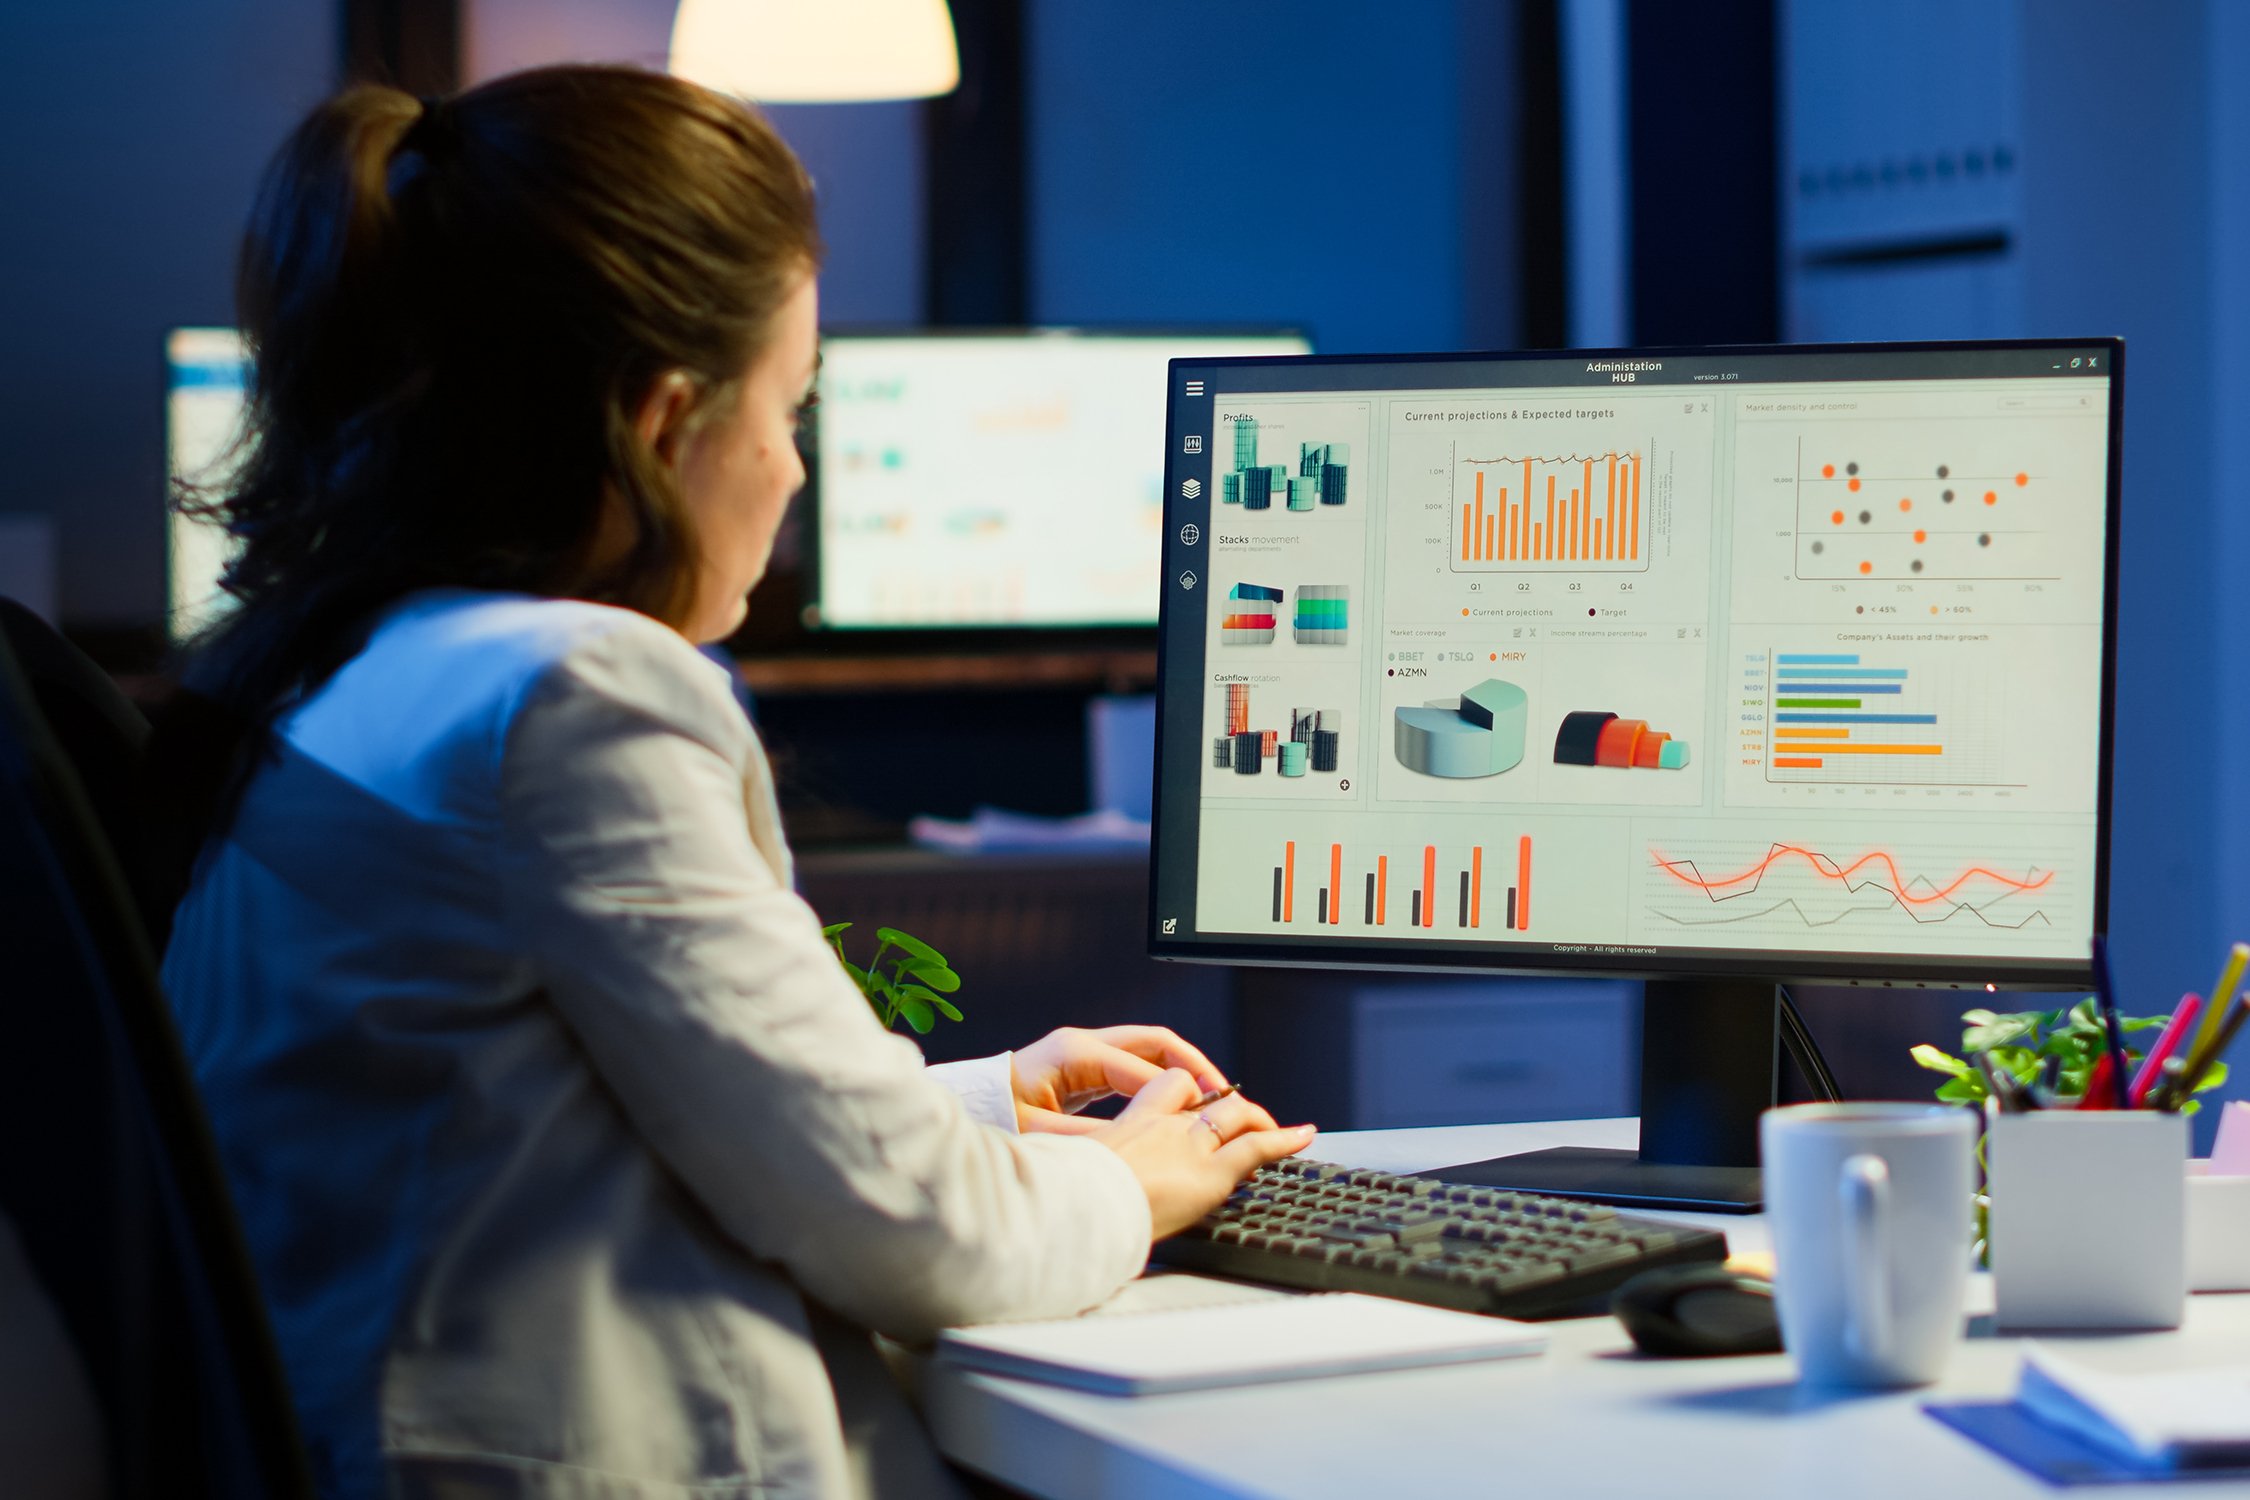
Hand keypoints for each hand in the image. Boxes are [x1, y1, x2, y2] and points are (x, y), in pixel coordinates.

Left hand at [1010, 1025, 1277, 1136]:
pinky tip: (1178, 1105)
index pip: (1142, 1067)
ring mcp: (1087, 1051)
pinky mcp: (1087, 1067)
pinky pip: (1137, 1065)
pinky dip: (1163, 1079)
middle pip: (1155, 1043)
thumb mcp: (1039, 1134)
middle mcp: (1084, 1043)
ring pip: (1150, 1051)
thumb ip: (1089, 1138)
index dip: (1178, 1091)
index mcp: (1074, 1052)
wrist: (970, 1107)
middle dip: (1194, 1066)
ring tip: (1210, 1100)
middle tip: (1222, 1096)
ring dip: (1183, 1071)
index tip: (1203, 1116)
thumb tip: (1135, 1146)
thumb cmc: (994, 1117)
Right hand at [1088, 1069, 1316, 1238]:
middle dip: (1228, 1106)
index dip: (1187, 1094)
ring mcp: (1189, 1145)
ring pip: (1234, 1116)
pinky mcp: (1211, 1172)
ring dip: (1256, 1120)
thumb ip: (1085, 1170)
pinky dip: (1284, 1139)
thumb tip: (1075, 1189)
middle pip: (1205, 1100)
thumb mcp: (1072, 1171)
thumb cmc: (1066, 1198)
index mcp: (1128, 1124)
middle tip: (1240, 1119)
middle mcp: (1163, 1125)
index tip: (1194, 1105)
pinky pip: (1256, 1147)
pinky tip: (1302, 1136)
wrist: (1075, 1208)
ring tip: (1276, 1128)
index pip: (1167, 1090)